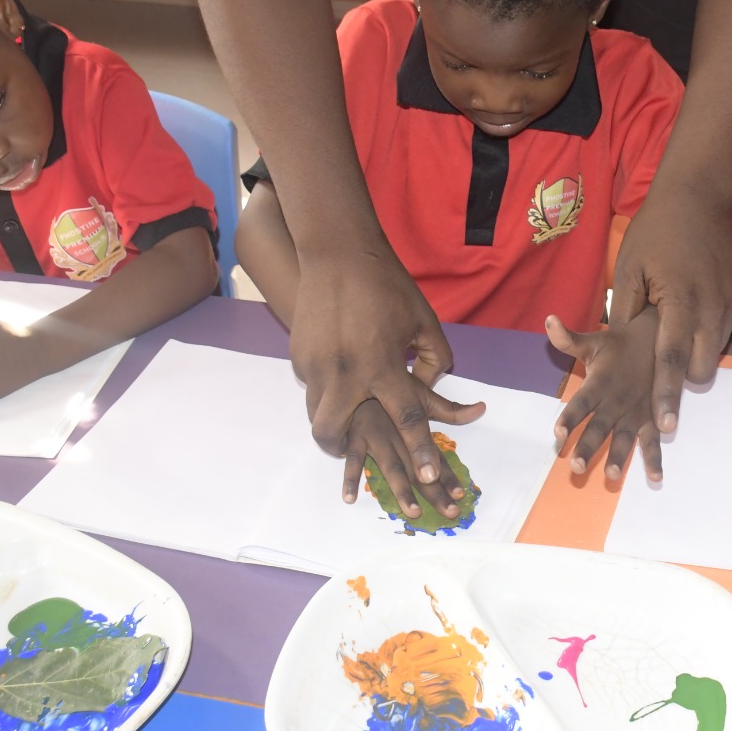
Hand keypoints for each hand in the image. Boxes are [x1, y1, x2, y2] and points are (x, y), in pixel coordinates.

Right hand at [289, 254, 458, 495]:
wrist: (337, 253)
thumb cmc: (388, 287)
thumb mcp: (424, 322)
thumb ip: (432, 360)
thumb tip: (425, 386)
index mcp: (382, 365)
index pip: (406, 420)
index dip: (421, 452)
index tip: (428, 477)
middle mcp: (345, 372)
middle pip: (334, 432)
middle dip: (343, 451)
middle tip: (351, 450)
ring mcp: (316, 365)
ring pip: (315, 415)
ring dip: (330, 424)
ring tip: (343, 422)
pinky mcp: (299, 356)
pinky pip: (311, 387)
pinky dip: (323, 392)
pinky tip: (333, 381)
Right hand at [340, 395, 484, 519]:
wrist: (359, 373)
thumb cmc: (392, 389)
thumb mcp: (423, 396)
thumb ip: (451, 410)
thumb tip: (482, 408)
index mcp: (416, 427)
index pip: (436, 455)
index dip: (449, 476)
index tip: (461, 495)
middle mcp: (399, 434)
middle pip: (418, 467)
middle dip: (435, 492)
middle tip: (450, 513)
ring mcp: (376, 436)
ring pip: (391, 466)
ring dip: (402, 490)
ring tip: (413, 512)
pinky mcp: (353, 437)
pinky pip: (351, 460)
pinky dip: (350, 478)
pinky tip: (350, 498)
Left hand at [547, 311, 662, 482]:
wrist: (661, 340)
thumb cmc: (620, 345)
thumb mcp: (595, 341)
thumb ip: (569, 339)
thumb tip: (548, 320)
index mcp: (601, 383)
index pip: (581, 402)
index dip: (570, 418)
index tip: (557, 434)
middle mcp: (617, 400)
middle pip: (600, 427)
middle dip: (588, 447)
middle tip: (575, 467)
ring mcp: (636, 412)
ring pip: (626, 438)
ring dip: (619, 457)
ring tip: (610, 476)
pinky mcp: (653, 418)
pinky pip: (653, 441)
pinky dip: (655, 460)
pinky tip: (655, 479)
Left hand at [610, 191, 731, 434]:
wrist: (697, 198)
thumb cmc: (654, 234)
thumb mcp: (628, 270)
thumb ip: (625, 315)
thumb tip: (618, 351)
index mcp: (680, 302)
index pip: (672, 361)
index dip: (666, 396)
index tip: (664, 426)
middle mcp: (713, 307)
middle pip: (702, 368)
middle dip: (683, 376)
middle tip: (663, 362)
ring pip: (716, 350)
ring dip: (697, 348)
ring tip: (678, 321)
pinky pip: (727, 328)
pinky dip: (710, 327)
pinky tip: (696, 304)